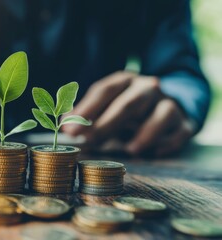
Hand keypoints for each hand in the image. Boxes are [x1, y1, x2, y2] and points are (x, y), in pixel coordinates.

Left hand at [61, 71, 194, 155]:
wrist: (170, 105)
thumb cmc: (127, 108)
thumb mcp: (106, 105)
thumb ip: (85, 114)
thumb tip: (64, 124)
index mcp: (124, 81)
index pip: (104, 90)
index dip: (86, 109)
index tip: (69, 127)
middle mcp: (148, 88)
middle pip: (128, 104)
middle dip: (106, 124)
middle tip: (88, 140)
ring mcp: (168, 103)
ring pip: (160, 115)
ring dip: (145, 133)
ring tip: (130, 150)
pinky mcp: (184, 123)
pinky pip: (178, 133)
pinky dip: (166, 143)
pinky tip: (154, 153)